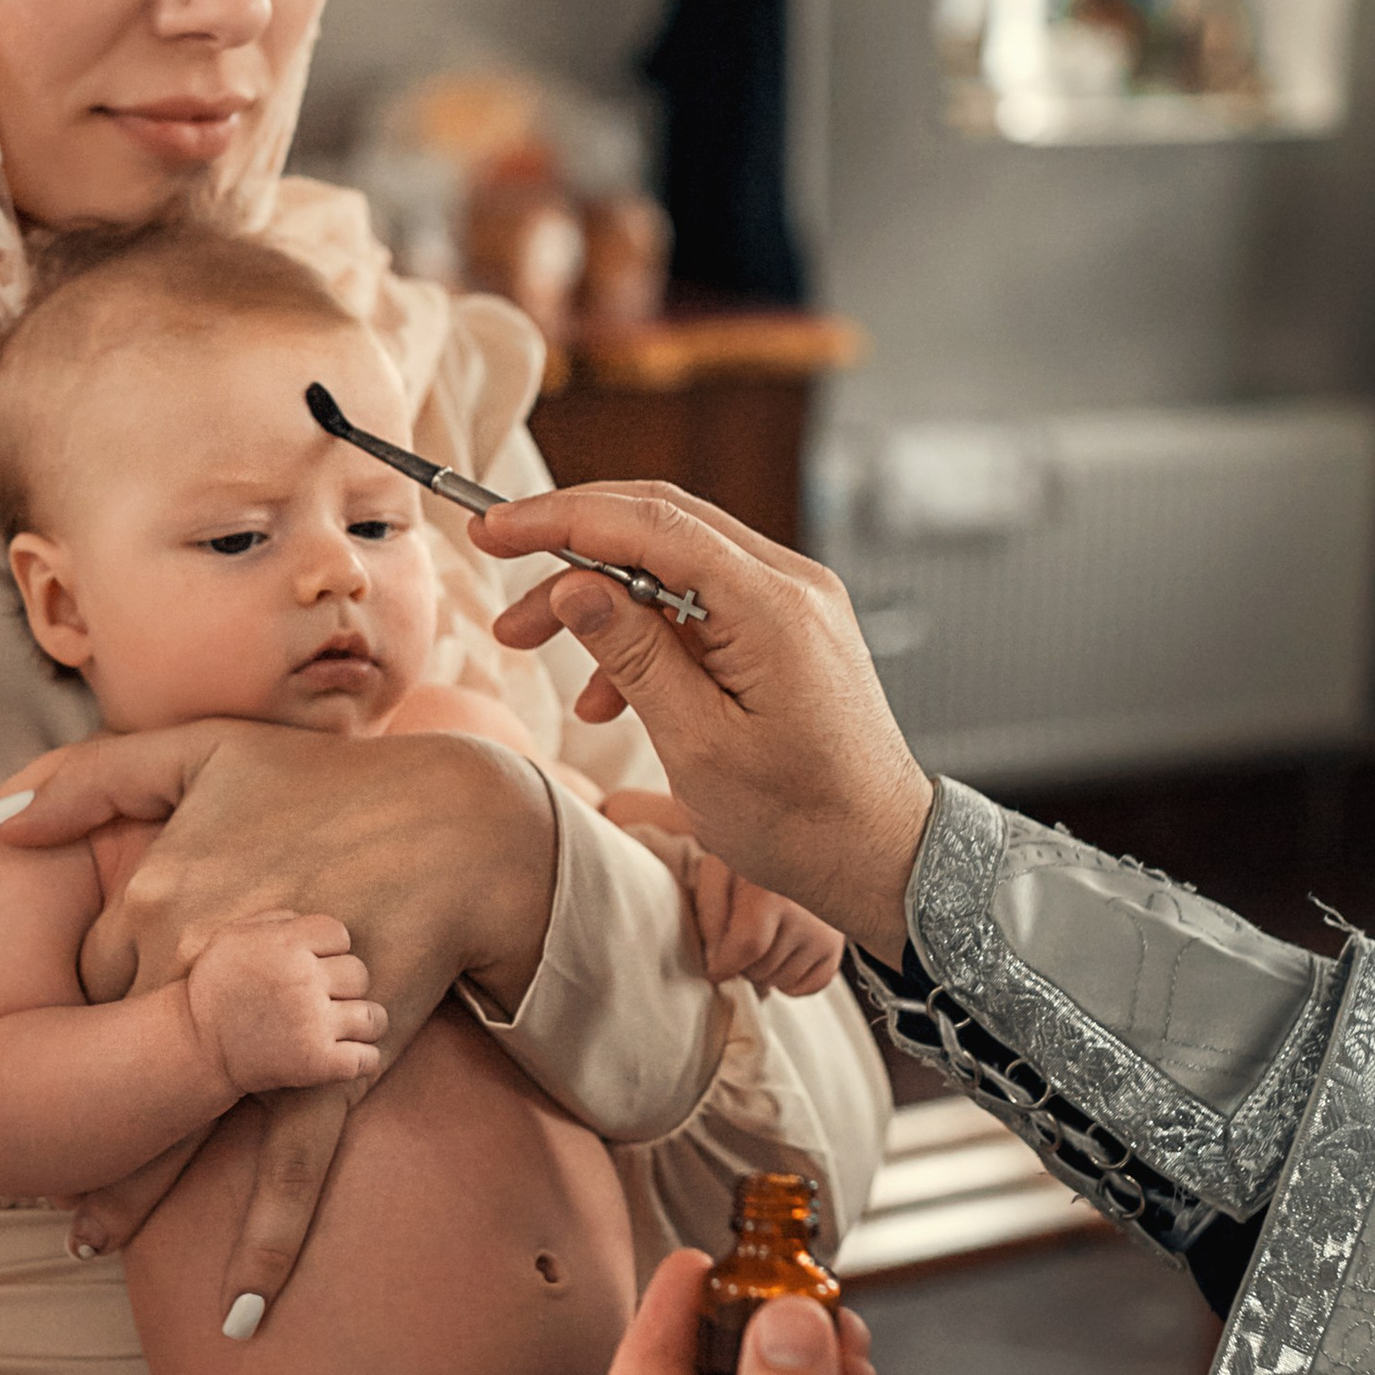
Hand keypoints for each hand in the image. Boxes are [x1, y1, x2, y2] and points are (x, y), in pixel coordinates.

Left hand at [0, 721, 558, 1330]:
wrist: (463, 824)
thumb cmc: (330, 785)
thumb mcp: (206, 754)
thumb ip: (95, 779)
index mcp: (161, 895)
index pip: (83, 984)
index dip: (58, 1027)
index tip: (38, 1063)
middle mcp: (200, 958)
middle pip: (117, 1059)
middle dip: (83, 1113)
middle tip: (43, 1172)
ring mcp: (270, 1017)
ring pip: (183, 1123)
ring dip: (136, 1191)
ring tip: (90, 1238)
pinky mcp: (338, 1060)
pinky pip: (293, 1163)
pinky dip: (268, 1240)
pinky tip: (237, 1314)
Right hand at [182, 914, 387, 1098]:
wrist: (196, 1046)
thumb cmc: (215, 988)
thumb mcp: (232, 936)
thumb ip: (274, 920)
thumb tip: (307, 921)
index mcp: (286, 944)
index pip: (340, 935)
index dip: (330, 949)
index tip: (312, 965)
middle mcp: (305, 980)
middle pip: (359, 974)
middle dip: (344, 986)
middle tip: (322, 999)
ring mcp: (313, 1023)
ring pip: (374, 1017)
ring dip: (362, 1022)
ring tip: (343, 1027)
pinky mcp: (317, 1062)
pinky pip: (368, 1058)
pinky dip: (363, 1059)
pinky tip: (346, 1055)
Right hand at [476, 486, 933, 964]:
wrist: (881, 857)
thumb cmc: (801, 820)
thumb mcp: (698, 746)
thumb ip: (635, 655)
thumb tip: (575, 584)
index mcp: (772, 607)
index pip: (650, 525)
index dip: (560, 517)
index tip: (493, 527)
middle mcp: (790, 584)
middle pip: (659, 524)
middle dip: (569, 544)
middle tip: (496, 562)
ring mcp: (793, 602)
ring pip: (672, 561)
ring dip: (597, 594)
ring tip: (526, 639)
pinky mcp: (787, 628)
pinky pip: (699, 602)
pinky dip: (641, 630)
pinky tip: (603, 693)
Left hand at [687, 857, 844, 997]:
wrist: (799, 850)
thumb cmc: (749, 864)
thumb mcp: (717, 875)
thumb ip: (711, 918)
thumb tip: (717, 962)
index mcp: (773, 893)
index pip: (747, 946)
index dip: (725, 964)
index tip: (715, 966)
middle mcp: (806, 916)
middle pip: (761, 969)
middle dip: (742, 963)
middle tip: (741, 935)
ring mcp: (825, 935)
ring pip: (781, 981)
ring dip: (765, 970)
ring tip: (764, 936)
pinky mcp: (835, 948)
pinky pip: (808, 986)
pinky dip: (790, 979)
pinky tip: (782, 952)